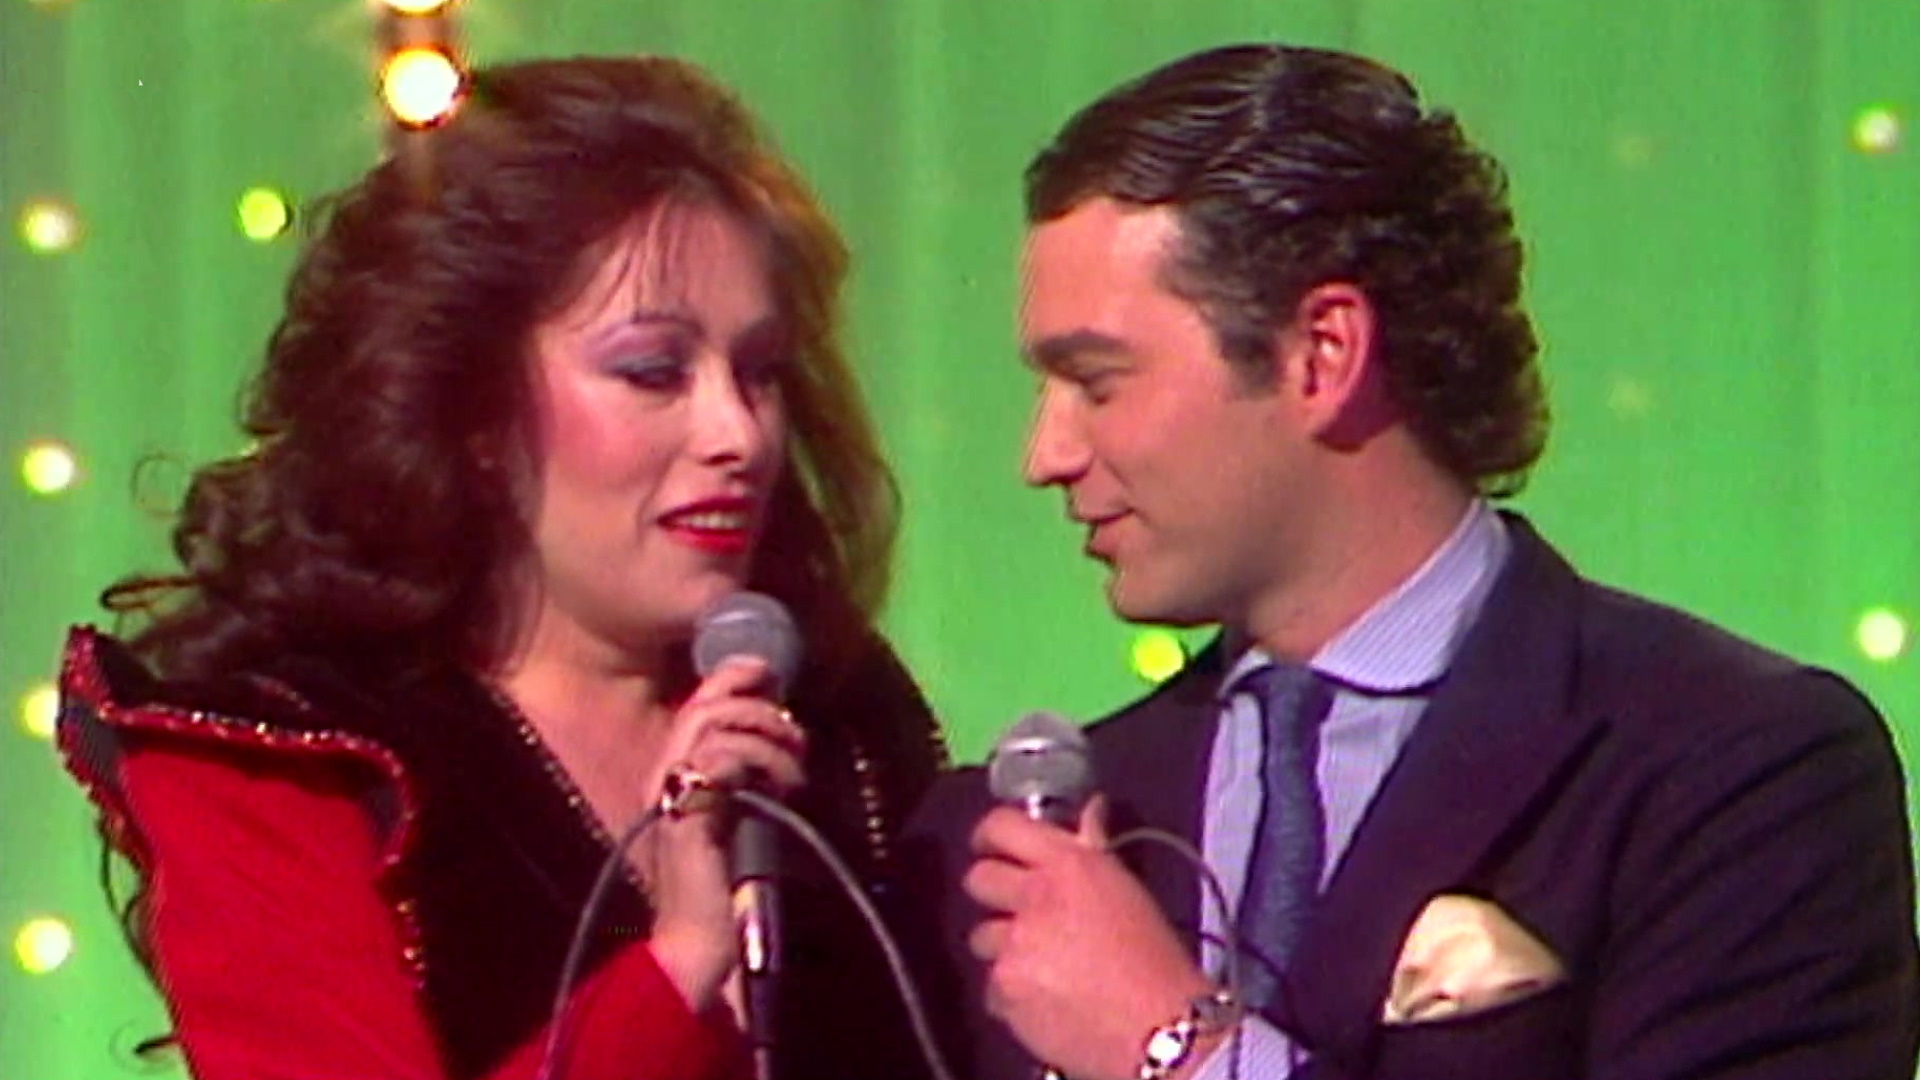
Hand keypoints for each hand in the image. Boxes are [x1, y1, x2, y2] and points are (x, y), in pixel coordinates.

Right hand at [639, 657, 805, 1010]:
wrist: (699, 941)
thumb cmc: (724, 881)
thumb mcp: (740, 812)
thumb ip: (748, 774)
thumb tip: (785, 734)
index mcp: (673, 771)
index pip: (696, 704)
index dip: (731, 677)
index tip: (769, 672)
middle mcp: (663, 775)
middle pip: (703, 706)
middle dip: (755, 704)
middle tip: (793, 731)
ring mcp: (669, 794)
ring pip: (713, 726)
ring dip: (766, 737)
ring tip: (793, 769)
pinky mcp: (684, 815)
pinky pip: (718, 760)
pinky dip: (757, 761)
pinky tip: (780, 786)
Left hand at [964, 797, 1215, 1079]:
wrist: (1161, 1028)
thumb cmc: (1157, 960)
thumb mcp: (1127, 891)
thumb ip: (1094, 848)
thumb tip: (1091, 809)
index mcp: (1070, 865)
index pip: (1005, 825)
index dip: (990, 833)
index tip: (989, 844)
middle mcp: (1036, 896)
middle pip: (979, 879)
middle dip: (993, 894)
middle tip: (1017, 911)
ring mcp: (1015, 943)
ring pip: (981, 936)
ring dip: (1004, 948)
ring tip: (1042, 966)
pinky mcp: (1004, 988)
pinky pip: (990, 984)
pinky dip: (1011, 993)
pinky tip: (1044, 1000)